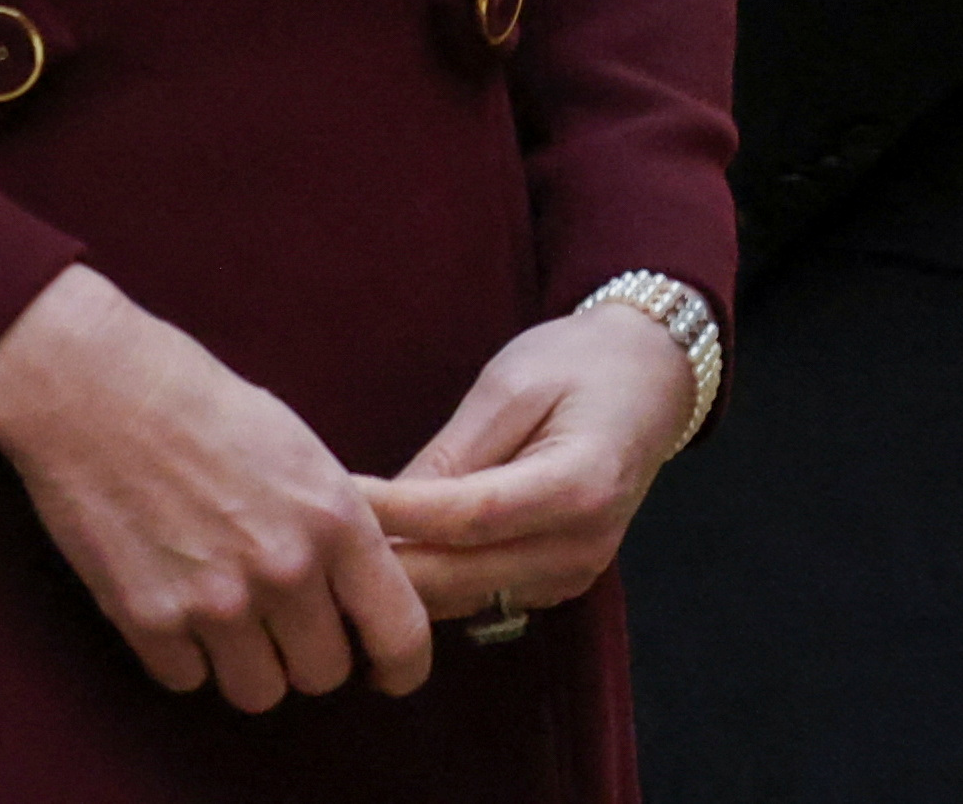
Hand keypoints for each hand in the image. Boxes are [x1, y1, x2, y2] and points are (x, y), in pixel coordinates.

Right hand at [0, 266, 431, 711]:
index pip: (400, 633)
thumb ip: (340, 526)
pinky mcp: (150, 620)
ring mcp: (216, 600)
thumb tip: (370, 589)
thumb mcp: (302, 452)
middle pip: (323, 675)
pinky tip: (175, 603)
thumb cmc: (204, 408)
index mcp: (336, 519)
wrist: (98, 391)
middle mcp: (285, 568)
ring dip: (248, 665)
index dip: (401, 668)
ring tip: (228, 616)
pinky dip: (184, 656)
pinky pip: (188, 680)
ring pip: (259, 693)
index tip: (386, 675)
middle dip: (308, 656)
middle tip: (283, 622)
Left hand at [358, 302, 695, 626]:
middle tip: (313, 537)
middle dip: (382, 561)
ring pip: (464, 597)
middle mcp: (583, 545)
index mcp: (579, 485)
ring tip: (335, 552)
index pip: (468, 517)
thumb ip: (453, 454)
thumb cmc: (579, 364)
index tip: (329, 496)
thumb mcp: (510, 386)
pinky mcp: (560, 584)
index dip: (394, 514)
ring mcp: (575, 574)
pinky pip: (482, 596)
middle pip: (460, 575)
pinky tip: (390, 555)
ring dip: (401, 581)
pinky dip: (434, 581)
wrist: (649, 381)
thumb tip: (384, 510)